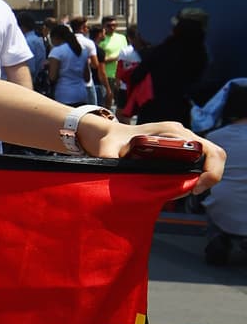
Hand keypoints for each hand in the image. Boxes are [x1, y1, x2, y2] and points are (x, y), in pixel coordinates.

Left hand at [78, 114, 224, 191]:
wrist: (111, 135)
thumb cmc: (112, 141)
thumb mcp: (109, 150)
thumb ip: (110, 160)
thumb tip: (113, 174)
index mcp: (171, 132)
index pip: (206, 148)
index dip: (209, 171)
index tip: (194, 188)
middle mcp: (182, 135)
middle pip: (214, 154)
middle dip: (209, 176)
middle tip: (192, 192)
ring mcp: (183, 142)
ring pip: (207, 160)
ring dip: (198, 179)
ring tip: (176, 191)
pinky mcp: (180, 151)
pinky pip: (197, 164)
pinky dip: (191, 178)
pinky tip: (173, 187)